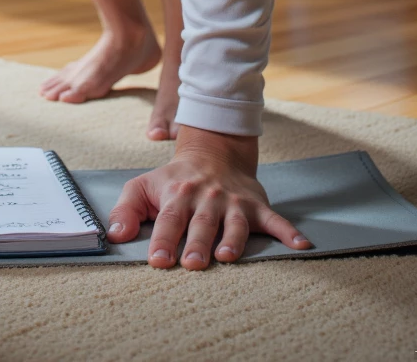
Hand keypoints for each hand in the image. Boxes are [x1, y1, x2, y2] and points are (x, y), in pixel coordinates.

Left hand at [106, 125, 311, 268]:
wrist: (214, 150)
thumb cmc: (174, 179)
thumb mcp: (143, 186)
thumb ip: (126, 209)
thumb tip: (115, 236)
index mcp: (177, 194)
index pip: (168, 220)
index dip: (163, 240)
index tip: (158, 260)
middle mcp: (205, 198)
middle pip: (201, 223)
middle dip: (197, 243)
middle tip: (193, 264)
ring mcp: (233, 202)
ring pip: (234, 222)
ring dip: (233, 239)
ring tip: (228, 256)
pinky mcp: (256, 205)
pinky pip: (275, 219)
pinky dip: (289, 232)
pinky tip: (301, 246)